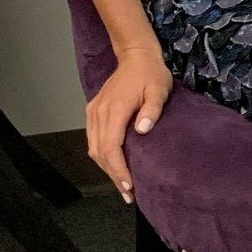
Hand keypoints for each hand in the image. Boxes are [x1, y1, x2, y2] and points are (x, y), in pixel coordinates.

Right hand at [86, 41, 171, 204]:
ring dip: (106, 168)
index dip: (118, 169)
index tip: (129, 186)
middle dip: (113, 175)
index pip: (111, 147)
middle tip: (129, 195)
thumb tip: (142, 131)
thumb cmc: (151, 74)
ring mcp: (94, 111)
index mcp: (114, 109)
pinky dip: (101, 156)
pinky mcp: (93, 111)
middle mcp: (99, 112)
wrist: (135, 55)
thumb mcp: (159, 89)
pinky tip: (113, 167)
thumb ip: (152, 110)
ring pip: (93, 147)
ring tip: (122, 186)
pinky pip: (93, 139)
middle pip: (100, 152)